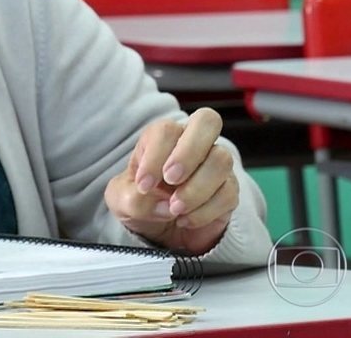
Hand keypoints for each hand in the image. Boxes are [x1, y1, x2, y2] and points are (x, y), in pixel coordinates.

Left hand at [104, 108, 238, 255]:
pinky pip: (228, 193)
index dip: (156, 156)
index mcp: (162, 137)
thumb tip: (161, 204)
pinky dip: (205, 211)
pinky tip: (185, 221)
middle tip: (171, 180)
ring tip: (174, 209)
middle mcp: (193, 143)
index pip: (167, 130)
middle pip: (208, 121)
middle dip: (188, 152)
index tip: (144, 185)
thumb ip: (132, 199)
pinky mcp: (229, 190)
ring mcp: (215, 165)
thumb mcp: (122, 201)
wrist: (160, 229)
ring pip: (221, 160)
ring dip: (196, 188)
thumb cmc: (140, 201)